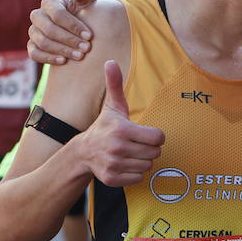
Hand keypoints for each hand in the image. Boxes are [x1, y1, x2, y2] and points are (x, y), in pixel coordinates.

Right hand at [28, 0, 97, 65]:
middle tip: (86, 48)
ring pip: (42, 42)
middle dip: (69, 40)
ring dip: (62, 50)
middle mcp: (37, 16)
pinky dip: (48, 58)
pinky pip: (34, 54)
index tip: (89, 36)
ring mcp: (33, 31)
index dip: (74, 26)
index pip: (58, 15)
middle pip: (49, 30)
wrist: (80, 28)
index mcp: (49, 3)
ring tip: (79, 56)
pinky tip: (63, 61)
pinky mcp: (32, 46)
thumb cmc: (85, 11)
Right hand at [79, 60, 163, 186]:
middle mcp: (117, 148)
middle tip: (137, 143)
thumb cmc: (105, 126)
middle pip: (155, 153)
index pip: (158, 137)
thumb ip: (115, 84)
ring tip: (130, 153)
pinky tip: (125, 164)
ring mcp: (114, 164)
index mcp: (122, 129)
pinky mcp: (112, 178)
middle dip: (149, 148)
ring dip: (143, 160)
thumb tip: (110, 62)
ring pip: (148, 166)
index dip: (155, 135)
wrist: (83, 152)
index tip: (144, 133)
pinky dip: (135, 173)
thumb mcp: (112, 106)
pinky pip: (138, 178)